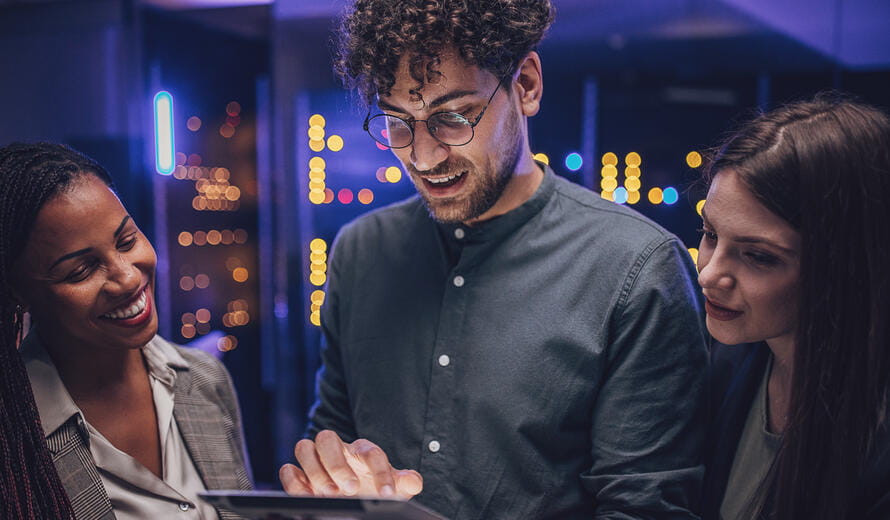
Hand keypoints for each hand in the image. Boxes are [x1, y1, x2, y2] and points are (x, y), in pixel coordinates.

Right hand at [279, 430, 422, 498]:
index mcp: (363, 451)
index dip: (380, 472)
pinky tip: (307, 495)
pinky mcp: (299, 477)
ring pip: (304, 447)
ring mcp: (316, 462)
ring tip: (329, 495)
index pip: (371, 452)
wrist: (357, 498)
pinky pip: (288, 470)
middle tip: (350, 489)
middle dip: (337, 464)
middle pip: (327, 437)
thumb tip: (413, 481)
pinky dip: (293, 481)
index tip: (387, 495)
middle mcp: (337, 451)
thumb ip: (406, 482)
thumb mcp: (394, 487)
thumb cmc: (375, 488)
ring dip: (314, 471)